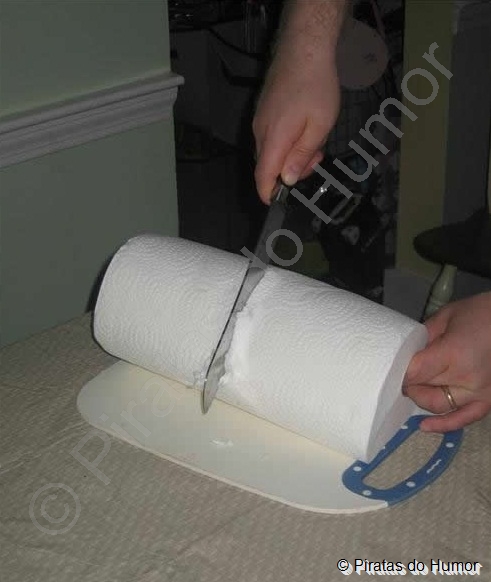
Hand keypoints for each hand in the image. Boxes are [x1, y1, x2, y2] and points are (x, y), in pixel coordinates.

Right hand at [253, 55, 340, 202]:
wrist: (304, 48)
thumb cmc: (316, 86)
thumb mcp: (320, 125)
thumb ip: (302, 155)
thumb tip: (288, 179)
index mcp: (274, 138)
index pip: (263, 175)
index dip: (268, 193)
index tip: (276, 203)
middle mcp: (261, 131)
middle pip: (268, 165)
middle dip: (290, 171)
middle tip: (316, 159)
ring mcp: (259, 119)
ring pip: (270, 150)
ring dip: (291, 155)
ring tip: (315, 140)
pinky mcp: (263, 111)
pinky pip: (270, 136)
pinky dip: (286, 142)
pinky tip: (304, 130)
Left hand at [403, 292, 490, 431]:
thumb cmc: (481, 313)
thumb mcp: (447, 316)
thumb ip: (424, 336)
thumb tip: (404, 353)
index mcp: (453, 354)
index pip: (414, 372)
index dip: (398, 372)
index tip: (388, 368)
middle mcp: (466, 379)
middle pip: (422, 389)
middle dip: (407, 382)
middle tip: (398, 373)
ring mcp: (478, 393)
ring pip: (437, 405)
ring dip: (420, 398)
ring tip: (413, 387)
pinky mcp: (488, 400)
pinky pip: (464, 419)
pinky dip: (444, 425)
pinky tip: (425, 426)